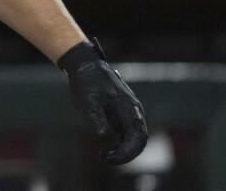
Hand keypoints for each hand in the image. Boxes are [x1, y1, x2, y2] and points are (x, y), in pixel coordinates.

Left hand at [58, 39, 148, 164]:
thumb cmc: (86, 81)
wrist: (86, 67)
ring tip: (104, 156)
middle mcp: (133, 110)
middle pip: (139, 139)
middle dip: (126, 154)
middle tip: (106, 159)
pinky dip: (121, 145)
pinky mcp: (123, 116)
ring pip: (135, 138)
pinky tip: (107, 151)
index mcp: (128, 106)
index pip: (136, 134)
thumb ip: (94, 114)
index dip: (128, 150)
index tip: (112, 157)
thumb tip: (101, 133)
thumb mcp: (86, 97)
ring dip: (124, 151)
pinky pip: (128, 135)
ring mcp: (129, 113)